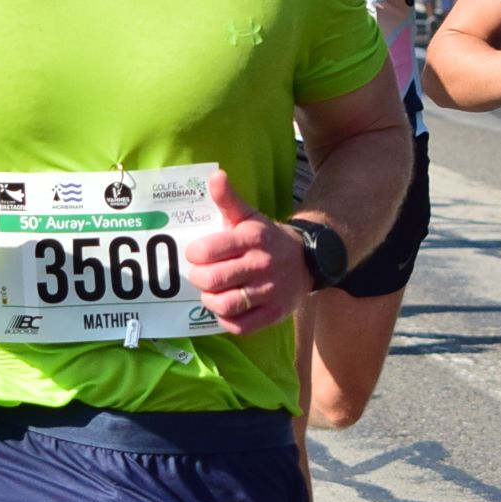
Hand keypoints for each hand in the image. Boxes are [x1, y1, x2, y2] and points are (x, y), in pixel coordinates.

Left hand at [184, 168, 307, 334]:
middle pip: (212, 280)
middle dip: (198, 278)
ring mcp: (269, 291)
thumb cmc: (266, 239)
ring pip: (224, 305)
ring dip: (209, 300)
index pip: (208, 250)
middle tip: (200, 275)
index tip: (196, 254)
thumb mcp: (249, 216)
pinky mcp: (274, 314)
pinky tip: (226, 309)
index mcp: (252, 238)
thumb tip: (215, 176)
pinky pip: (240, 326)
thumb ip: (228, 198)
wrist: (306, 260)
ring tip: (211, 292)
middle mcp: (262, 264)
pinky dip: (226, 320)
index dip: (194, 255)